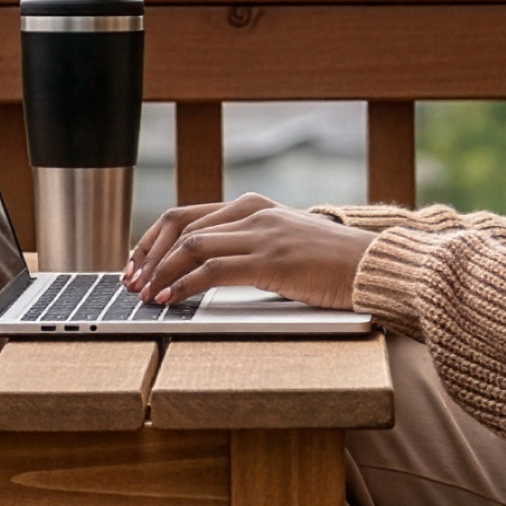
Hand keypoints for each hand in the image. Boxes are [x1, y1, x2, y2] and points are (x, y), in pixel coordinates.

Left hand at [125, 192, 369, 309]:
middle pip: (180, 227)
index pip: (185, 215)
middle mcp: (253, 213)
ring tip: (145, 294)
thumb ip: (250, 246)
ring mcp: (262, 235)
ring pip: (191, 246)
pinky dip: (184, 285)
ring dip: (160, 272)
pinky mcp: (271, 261)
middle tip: (131, 281)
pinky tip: (170, 299)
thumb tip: (208, 268)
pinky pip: (213, 270)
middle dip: (148, 256)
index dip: (153, 240)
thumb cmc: (333, 263)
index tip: (136, 262)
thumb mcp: (284, 244)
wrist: (374, 265)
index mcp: (252, 205)